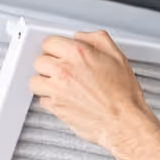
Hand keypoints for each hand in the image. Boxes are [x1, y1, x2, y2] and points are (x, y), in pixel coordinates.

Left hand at [29, 30, 152, 154]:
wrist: (123, 122)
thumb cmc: (123, 95)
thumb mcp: (117, 57)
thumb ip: (96, 39)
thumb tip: (82, 37)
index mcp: (78, 54)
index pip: (49, 42)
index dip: (55, 47)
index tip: (58, 52)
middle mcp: (64, 70)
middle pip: (39, 60)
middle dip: (48, 63)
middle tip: (59, 68)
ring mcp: (57, 89)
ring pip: (35, 81)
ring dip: (44, 81)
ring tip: (57, 84)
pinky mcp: (56, 107)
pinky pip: (42, 100)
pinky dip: (50, 99)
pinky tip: (63, 98)